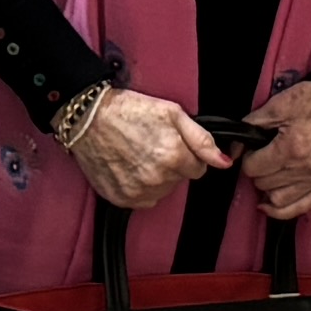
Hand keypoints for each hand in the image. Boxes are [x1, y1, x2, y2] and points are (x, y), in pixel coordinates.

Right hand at [66, 82, 228, 209]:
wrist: (87, 117)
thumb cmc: (127, 110)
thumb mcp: (172, 113)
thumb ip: (202, 140)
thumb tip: (223, 161)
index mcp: (173, 157)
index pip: (198, 169)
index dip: (187, 155)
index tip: (172, 143)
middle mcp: (156, 178)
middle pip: (179, 180)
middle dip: (172, 165)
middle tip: (151, 144)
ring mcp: (137, 191)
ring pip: (162, 191)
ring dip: (156, 177)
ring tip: (138, 154)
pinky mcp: (120, 198)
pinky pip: (142, 200)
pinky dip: (139, 187)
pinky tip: (129, 167)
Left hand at [240, 77, 310, 218]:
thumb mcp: (278, 105)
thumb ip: (251, 126)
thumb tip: (233, 149)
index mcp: (291, 148)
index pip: (253, 168)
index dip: (247, 157)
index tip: (253, 148)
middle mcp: (305, 169)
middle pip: (264, 184)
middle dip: (257, 171)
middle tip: (262, 156)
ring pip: (279, 201)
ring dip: (268, 189)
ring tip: (269, 174)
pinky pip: (301, 207)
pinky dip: (283, 210)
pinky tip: (270, 203)